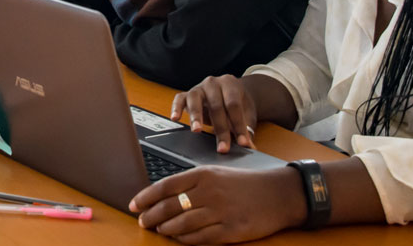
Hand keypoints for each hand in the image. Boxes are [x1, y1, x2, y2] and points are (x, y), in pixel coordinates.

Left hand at [129, 165, 305, 243]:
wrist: (278, 194)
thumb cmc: (244, 183)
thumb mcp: (216, 173)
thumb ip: (191, 183)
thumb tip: (163, 195)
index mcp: (203, 175)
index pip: (165, 186)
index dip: (146, 198)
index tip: (134, 205)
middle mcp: (209, 192)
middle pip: (170, 207)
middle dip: (151, 216)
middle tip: (142, 221)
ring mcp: (220, 212)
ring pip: (182, 224)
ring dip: (166, 229)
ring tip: (158, 230)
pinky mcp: (230, 231)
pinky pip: (200, 238)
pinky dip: (185, 240)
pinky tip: (178, 239)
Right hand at [171, 75, 257, 152]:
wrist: (230, 92)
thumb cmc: (239, 104)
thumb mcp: (247, 115)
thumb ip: (247, 130)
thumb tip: (250, 147)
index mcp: (230, 84)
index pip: (234, 105)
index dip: (238, 125)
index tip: (242, 143)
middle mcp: (213, 83)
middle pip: (216, 106)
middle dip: (220, 129)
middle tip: (223, 148)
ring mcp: (198, 87)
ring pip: (195, 100)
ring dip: (196, 116)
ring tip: (197, 130)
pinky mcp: (186, 94)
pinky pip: (179, 99)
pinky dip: (176, 108)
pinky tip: (176, 118)